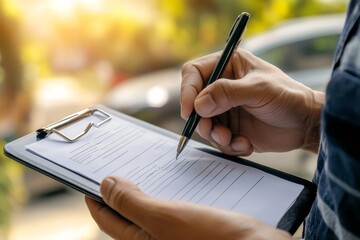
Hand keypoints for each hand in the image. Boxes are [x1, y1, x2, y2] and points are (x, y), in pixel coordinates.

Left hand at [86, 176, 290, 239]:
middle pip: (127, 215)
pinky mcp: (191, 228)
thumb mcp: (165, 217)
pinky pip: (169, 209)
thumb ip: (131, 203)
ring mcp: (174, 236)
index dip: (95, 199)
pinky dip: (164, 193)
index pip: (107, 219)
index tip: (87, 179)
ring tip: (140, 172)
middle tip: (115, 169)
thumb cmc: (214, 238)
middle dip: (119, 192)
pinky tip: (169, 181)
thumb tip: (105, 186)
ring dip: (142, 191)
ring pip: (149, 211)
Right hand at [180, 49, 323, 154]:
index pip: (194, 73)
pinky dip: (228, 145)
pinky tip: (246, 144)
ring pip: (203, 124)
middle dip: (202, 120)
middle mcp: (222, 87)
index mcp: (228, 66)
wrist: (305, 124)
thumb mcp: (259, 90)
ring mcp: (225, 109)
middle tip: (215, 130)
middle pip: (194, 102)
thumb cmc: (287, 97)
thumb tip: (198, 105)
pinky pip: (217, 139)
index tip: (190, 111)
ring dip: (216, 136)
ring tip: (233, 139)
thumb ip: (227, 93)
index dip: (187, 91)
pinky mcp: (231, 128)